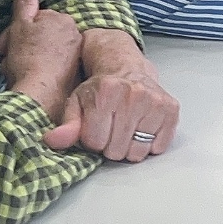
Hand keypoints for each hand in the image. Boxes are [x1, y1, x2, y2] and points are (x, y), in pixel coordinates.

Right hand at [0, 0, 83, 111]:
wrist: (40, 95)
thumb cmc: (28, 58)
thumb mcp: (21, 26)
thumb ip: (24, 4)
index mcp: (62, 19)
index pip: (34, 20)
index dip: (14, 32)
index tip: (2, 47)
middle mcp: (74, 35)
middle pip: (40, 36)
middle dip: (20, 46)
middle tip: (4, 59)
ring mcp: (77, 56)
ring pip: (44, 52)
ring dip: (27, 58)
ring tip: (14, 71)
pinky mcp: (75, 75)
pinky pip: (53, 68)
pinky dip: (39, 71)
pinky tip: (28, 79)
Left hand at [52, 28, 177, 159]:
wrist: (128, 70)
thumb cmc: (100, 90)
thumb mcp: (77, 103)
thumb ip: (66, 125)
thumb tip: (51, 141)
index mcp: (106, 92)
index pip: (95, 142)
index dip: (93, 140)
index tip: (96, 127)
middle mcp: (132, 95)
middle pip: (116, 151)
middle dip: (110, 145)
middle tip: (112, 128)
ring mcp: (154, 102)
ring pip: (137, 153)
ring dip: (129, 147)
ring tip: (126, 130)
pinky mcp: (171, 109)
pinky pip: (158, 147)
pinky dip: (149, 144)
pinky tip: (142, 128)